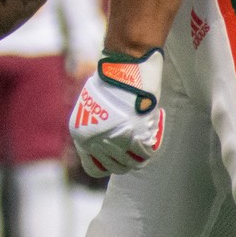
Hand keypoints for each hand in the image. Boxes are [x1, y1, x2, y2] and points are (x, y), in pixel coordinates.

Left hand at [70, 49, 165, 177]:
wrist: (123, 68)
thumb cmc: (110, 81)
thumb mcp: (92, 108)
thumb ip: (97, 127)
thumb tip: (109, 142)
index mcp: (81, 135)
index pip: (94, 168)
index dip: (107, 164)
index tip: (117, 155)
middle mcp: (96, 142)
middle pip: (117, 167)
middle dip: (128, 158)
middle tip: (136, 144)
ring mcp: (116, 142)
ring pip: (134, 163)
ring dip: (141, 151)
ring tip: (146, 133)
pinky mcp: (136, 137)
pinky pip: (148, 152)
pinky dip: (153, 141)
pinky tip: (154, 125)